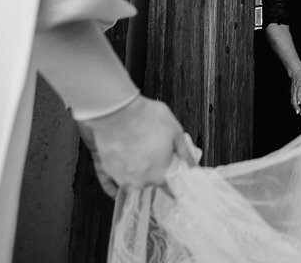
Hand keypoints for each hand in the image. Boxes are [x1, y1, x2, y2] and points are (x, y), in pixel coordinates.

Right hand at [76, 95, 196, 197]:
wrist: (117, 111)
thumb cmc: (146, 118)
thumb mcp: (175, 132)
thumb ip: (184, 152)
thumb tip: (192, 164)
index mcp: (159, 174)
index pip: (170, 188)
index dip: (174, 181)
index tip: (175, 175)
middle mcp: (140, 181)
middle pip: (152, 181)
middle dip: (156, 169)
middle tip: (156, 152)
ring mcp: (122, 178)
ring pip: (135, 179)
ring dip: (138, 169)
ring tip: (140, 150)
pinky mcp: (108, 170)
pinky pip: (117, 176)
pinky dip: (122, 170)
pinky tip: (126, 158)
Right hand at [289, 69, 300, 116]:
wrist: (296, 71)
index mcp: (300, 84)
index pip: (299, 92)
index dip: (299, 98)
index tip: (300, 103)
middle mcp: (295, 88)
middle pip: (294, 98)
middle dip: (296, 106)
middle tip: (300, 112)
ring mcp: (293, 91)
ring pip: (292, 100)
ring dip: (295, 107)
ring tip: (299, 113)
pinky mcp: (292, 93)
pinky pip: (292, 100)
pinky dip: (294, 105)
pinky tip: (297, 110)